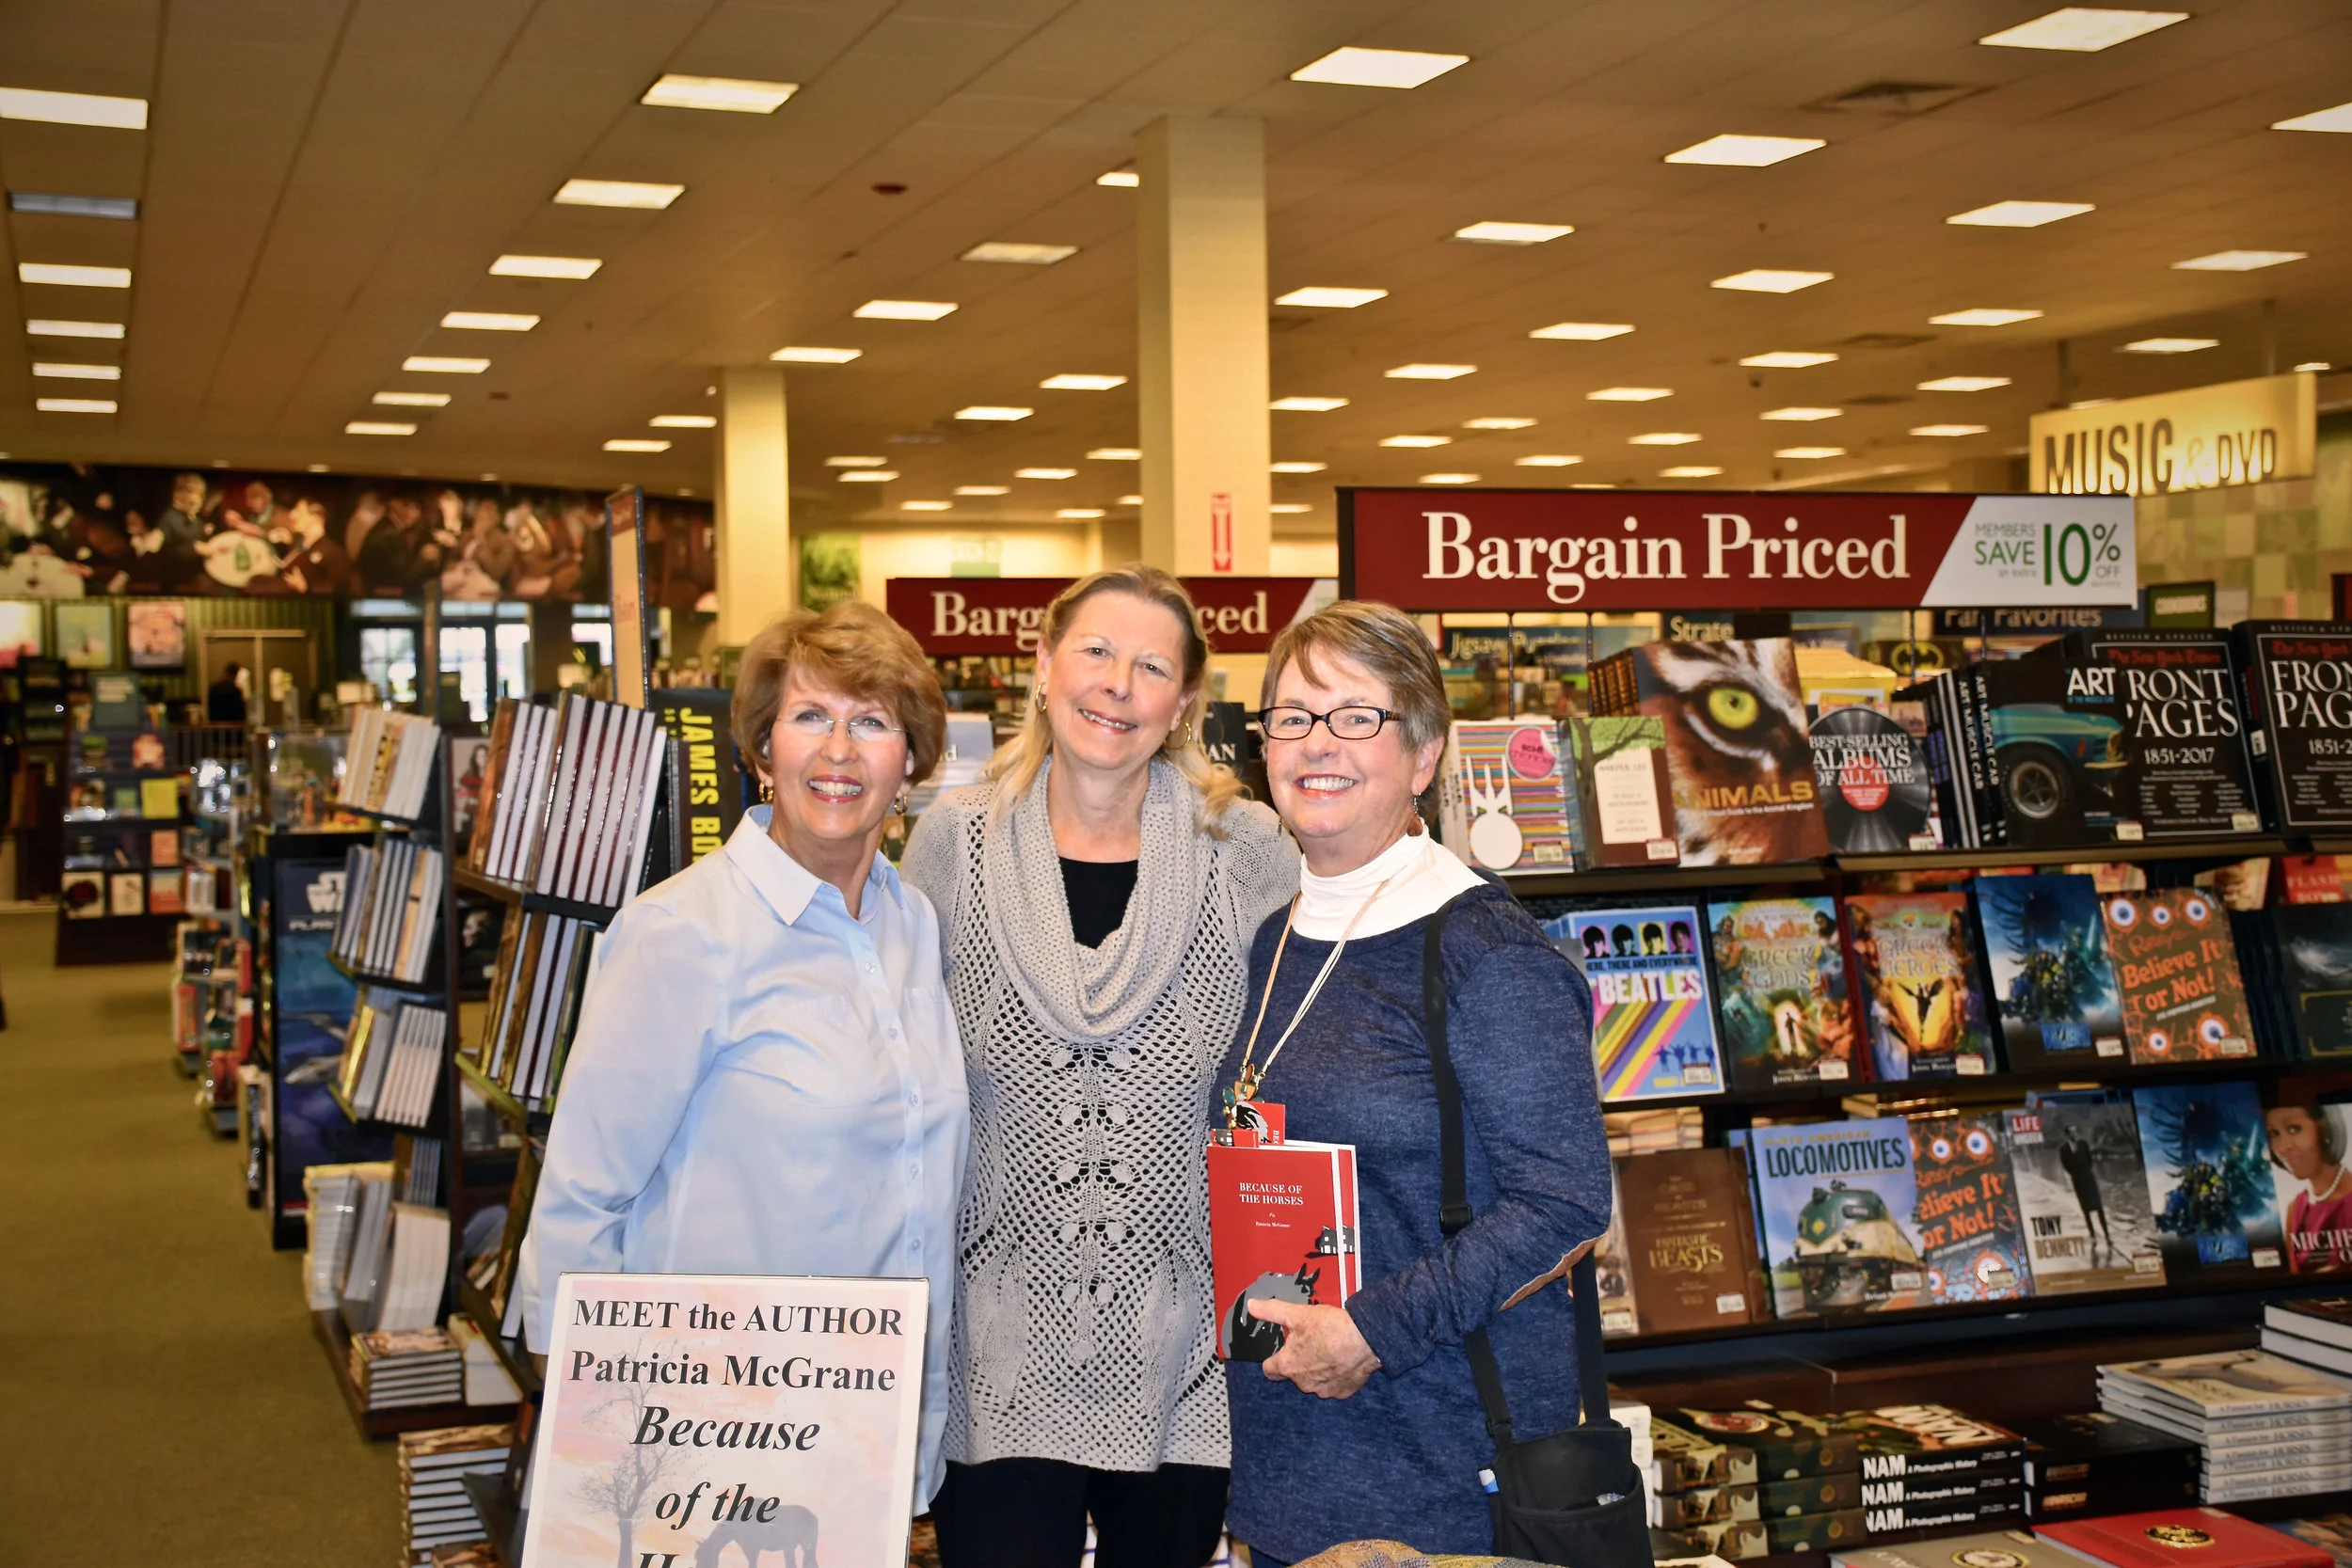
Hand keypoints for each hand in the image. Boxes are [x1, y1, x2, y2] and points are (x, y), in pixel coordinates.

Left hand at [1251, 1299, 1378, 1398]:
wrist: (1365, 1340)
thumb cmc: (1330, 1327)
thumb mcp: (1298, 1314)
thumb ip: (1272, 1311)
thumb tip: (1251, 1306)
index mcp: (1288, 1365)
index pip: (1269, 1370)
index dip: (1272, 1360)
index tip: (1279, 1353)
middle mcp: (1303, 1383)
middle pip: (1293, 1375)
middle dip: (1299, 1361)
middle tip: (1311, 1343)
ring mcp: (1323, 1390)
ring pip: (1314, 1381)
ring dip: (1317, 1370)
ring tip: (1329, 1350)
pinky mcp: (1342, 1392)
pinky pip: (1333, 1386)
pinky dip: (1336, 1376)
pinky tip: (1343, 1361)